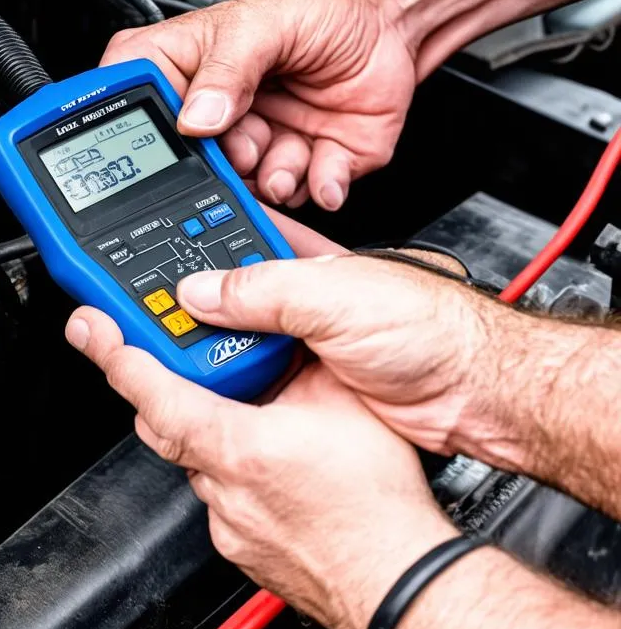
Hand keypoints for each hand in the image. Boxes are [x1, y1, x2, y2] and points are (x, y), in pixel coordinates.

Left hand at [65, 307, 455, 628]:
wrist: (399, 582)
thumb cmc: (378, 507)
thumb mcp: (345, 402)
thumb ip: (302, 357)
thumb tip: (283, 329)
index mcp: (237, 445)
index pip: (153, 391)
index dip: (116, 354)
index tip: (90, 329)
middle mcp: (222, 488)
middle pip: (161, 425)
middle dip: (161, 386)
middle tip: (172, 356)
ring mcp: (228, 523)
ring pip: (194, 462)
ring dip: (208, 431)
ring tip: (252, 413)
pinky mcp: (241, 547)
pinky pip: (219, 497)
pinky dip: (232, 471)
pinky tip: (271, 464)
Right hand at [101, 0, 415, 209]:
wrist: (391, 20)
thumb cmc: (324, 6)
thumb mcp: (263, 25)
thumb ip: (227, 69)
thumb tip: (194, 117)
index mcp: (189, 69)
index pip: (138, 101)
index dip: (147, 128)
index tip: (177, 137)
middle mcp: (219, 111)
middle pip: (194, 162)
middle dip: (225, 164)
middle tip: (245, 146)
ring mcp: (261, 139)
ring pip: (248, 186)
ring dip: (272, 176)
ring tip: (290, 151)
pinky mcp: (305, 162)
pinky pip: (303, 194)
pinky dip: (318, 185)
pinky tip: (324, 162)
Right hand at [172, 254, 518, 455]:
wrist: (476, 394)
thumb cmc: (433, 328)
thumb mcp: (335, 297)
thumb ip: (263, 291)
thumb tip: (202, 291)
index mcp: (307, 257)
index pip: (235, 235)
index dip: (194, 239)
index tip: (150, 249)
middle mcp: (302, 297)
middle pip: (226, 294)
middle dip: (191, 302)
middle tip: (150, 311)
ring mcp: (304, 343)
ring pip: (235, 340)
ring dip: (207, 346)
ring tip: (169, 348)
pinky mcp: (308, 386)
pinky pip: (254, 381)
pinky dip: (228, 384)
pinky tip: (208, 386)